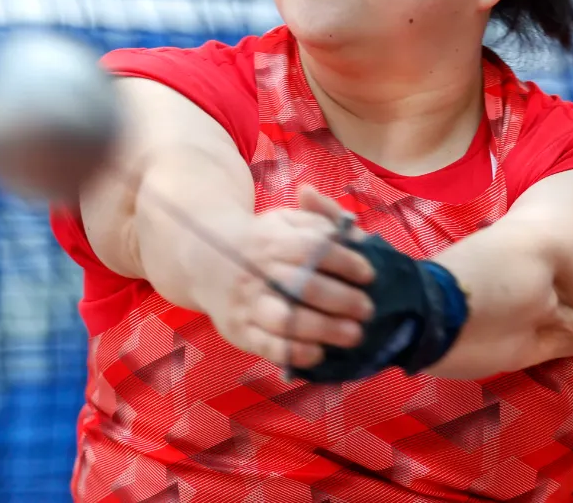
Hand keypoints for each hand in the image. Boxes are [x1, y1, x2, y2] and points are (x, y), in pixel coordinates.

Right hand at [204, 187, 374, 371]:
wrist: (203, 259)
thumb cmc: (261, 241)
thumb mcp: (286, 220)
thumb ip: (322, 220)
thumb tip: (353, 228)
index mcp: (272, 241)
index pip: (312, 249)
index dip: (344, 262)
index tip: (368, 275)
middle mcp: (258, 272)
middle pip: (303, 286)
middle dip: (342, 300)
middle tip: (367, 309)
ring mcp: (247, 304)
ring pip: (286, 319)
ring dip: (324, 329)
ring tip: (353, 334)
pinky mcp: (239, 331)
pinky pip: (267, 347)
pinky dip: (295, 353)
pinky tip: (319, 352)